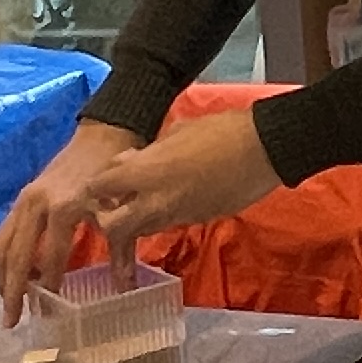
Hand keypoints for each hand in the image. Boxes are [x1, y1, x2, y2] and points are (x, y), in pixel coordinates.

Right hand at [0, 120, 139, 321]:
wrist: (101, 135)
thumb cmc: (115, 172)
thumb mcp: (120, 211)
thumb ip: (122, 251)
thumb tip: (125, 289)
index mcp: (65, 206)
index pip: (52, 254)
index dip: (50, 282)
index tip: (49, 308)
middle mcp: (37, 204)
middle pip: (16, 254)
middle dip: (12, 290)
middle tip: (11, 320)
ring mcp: (24, 200)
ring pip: (1, 245)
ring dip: (1, 276)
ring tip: (8, 303)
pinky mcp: (20, 199)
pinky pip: (3, 233)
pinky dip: (4, 258)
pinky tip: (12, 276)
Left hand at [73, 108, 286, 259]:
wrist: (265, 149)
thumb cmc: (221, 130)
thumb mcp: (176, 132)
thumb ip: (148, 153)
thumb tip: (132, 162)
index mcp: (147, 172)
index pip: (100, 188)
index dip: (96, 187)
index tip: (100, 184)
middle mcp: (156, 201)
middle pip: (113, 227)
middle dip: (107, 219)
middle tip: (113, 205)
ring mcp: (176, 215)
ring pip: (140, 231)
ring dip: (133, 222)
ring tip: (138, 204)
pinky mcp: (196, 221)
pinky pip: (166, 225)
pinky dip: (159, 218)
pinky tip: (167, 201)